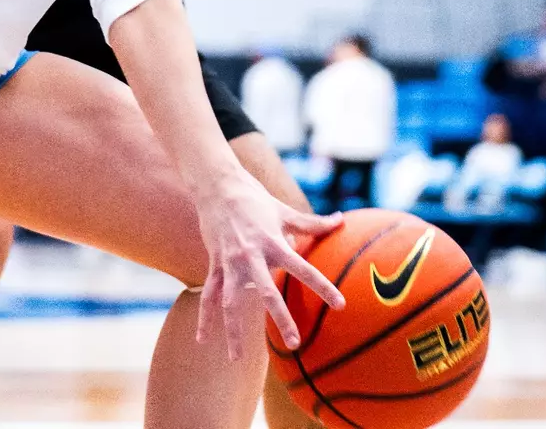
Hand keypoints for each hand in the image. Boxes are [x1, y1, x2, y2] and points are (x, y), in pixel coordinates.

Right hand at [193, 171, 343, 359]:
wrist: (217, 186)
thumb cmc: (255, 199)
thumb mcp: (285, 211)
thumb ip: (313, 224)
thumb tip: (341, 221)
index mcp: (274, 243)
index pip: (303, 268)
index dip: (322, 286)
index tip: (340, 305)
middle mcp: (252, 255)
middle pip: (267, 292)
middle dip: (280, 318)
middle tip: (295, 343)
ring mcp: (230, 262)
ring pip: (230, 302)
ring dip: (234, 331)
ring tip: (237, 359)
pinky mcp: (214, 264)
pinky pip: (209, 296)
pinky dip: (205, 318)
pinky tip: (203, 340)